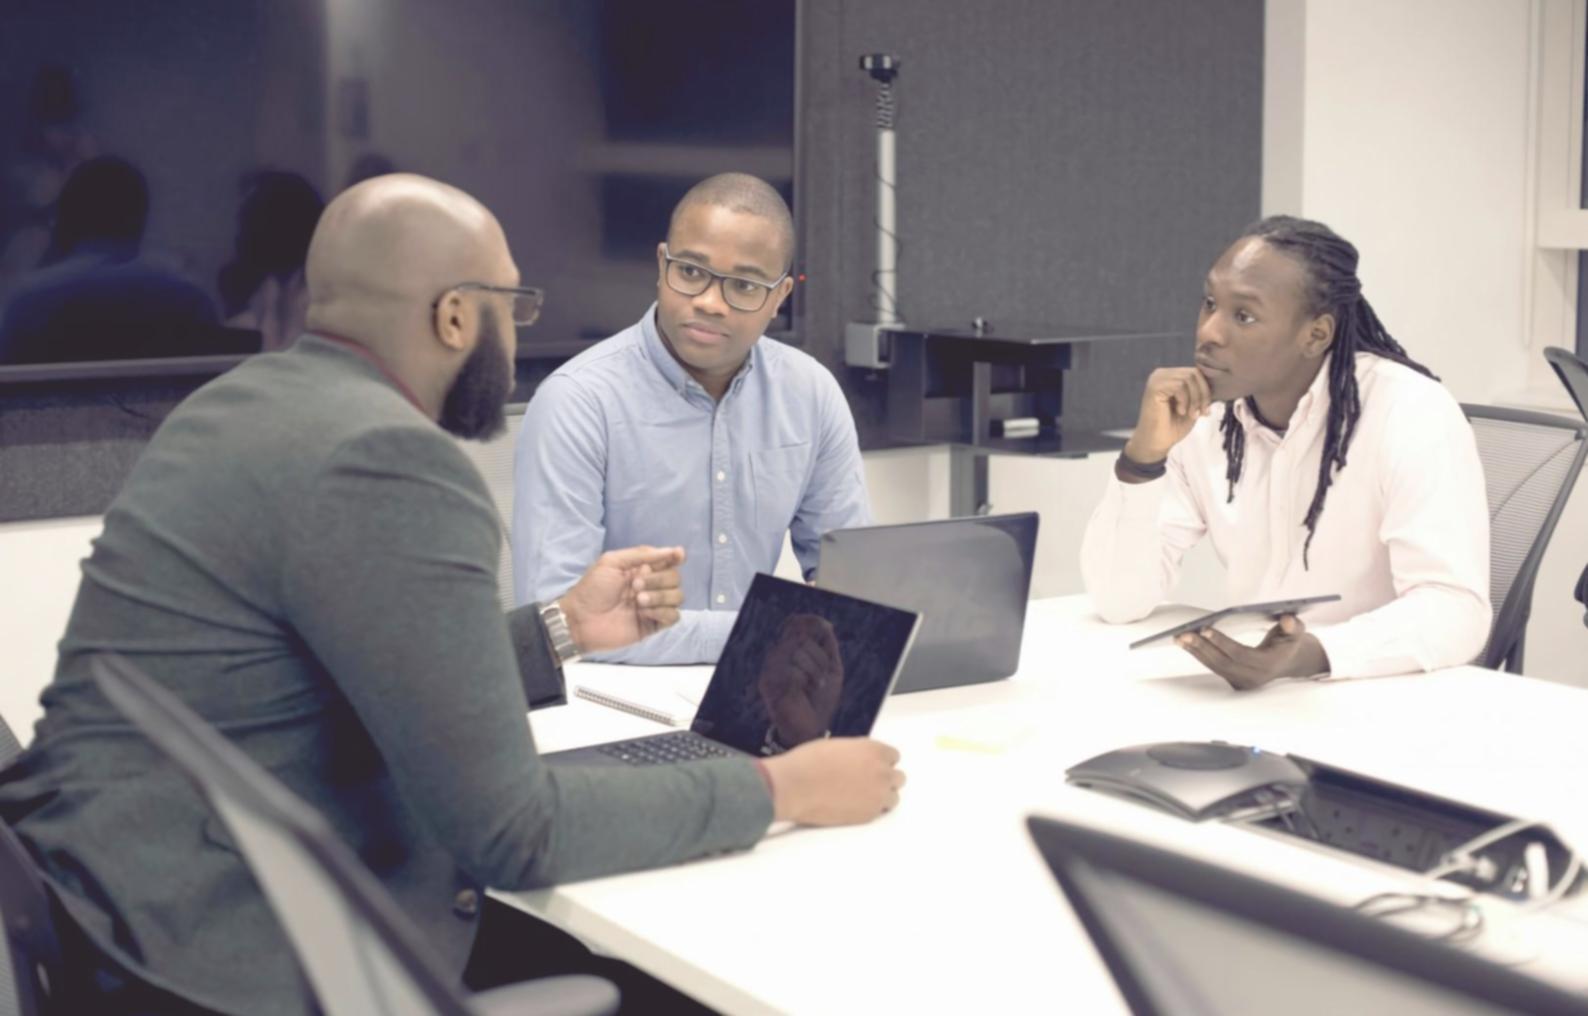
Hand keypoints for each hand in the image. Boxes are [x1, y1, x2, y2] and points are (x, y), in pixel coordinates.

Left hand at [558, 546, 684, 652]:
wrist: (581, 619)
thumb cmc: (592, 589)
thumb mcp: (612, 562)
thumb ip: (641, 554)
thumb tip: (671, 551)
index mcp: (642, 569)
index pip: (668, 561)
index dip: (676, 557)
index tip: (678, 555)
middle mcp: (651, 586)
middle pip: (675, 578)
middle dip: (659, 580)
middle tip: (636, 586)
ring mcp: (654, 606)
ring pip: (678, 596)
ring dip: (660, 596)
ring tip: (638, 601)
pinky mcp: (653, 625)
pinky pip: (673, 616)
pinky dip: (662, 612)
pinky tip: (643, 614)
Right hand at [757, 614, 844, 746]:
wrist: (811, 730)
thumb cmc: (820, 702)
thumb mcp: (832, 670)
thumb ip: (828, 647)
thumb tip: (826, 625)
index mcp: (791, 652)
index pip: (794, 623)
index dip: (811, 621)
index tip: (827, 628)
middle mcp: (778, 657)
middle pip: (800, 635)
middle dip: (820, 654)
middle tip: (825, 673)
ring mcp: (771, 669)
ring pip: (796, 649)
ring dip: (815, 667)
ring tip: (817, 685)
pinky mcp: (768, 683)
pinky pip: (790, 667)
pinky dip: (806, 677)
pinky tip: (806, 690)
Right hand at [761, 738, 904, 824]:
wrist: (795, 786)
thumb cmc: (809, 762)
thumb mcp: (838, 746)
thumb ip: (858, 752)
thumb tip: (862, 760)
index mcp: (874, 750)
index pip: (894, 756)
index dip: (881, 761)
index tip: (873, 766)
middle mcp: (881, 773)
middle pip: (898, 778)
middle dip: (885, 779)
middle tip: (868, 782)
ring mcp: (877, 796)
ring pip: (893, 797)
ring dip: (882, 796)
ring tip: (863, 796)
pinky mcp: (868, 815)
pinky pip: (879, 812)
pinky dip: (870, 809)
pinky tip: (854, 805)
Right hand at [1122, 367, 1213, 466]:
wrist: (1156, 443)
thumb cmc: (1172, 427)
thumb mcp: (1193, 406)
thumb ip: (1201, 392)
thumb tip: (1218, 383)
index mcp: (1170, 377)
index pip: (1196, 372)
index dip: (1206, 390)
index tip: (1206, 411)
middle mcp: (1162, 374)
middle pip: (1194, 373)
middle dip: (1202, 394)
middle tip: (1201, 413)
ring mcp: (1157, 379)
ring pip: (1188, 378)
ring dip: (1195, 399)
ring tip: (1191, 414)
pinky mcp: (1154, 387)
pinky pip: (1179, 385)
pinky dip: (1185, 400)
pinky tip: (1180, 412)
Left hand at [1176, 614, 1330, 690]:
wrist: (1289, 662)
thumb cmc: (1289, 642)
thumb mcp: (1296, 633)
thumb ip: (1293, 626)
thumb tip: (1288, 619)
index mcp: (1268, 664)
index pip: (1240, 654)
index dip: (1222, 642)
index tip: (1205, 628)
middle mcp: (1254, 677)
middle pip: (1222, 662)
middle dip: (1201, 647)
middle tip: (1183, 633)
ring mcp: (1242, 682)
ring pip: (1215, 666)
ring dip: (1196, 651)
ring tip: (1179, 637)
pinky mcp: (1234, 681)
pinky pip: (1214, 668)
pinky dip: (1199, 655)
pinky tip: (1186, 644)